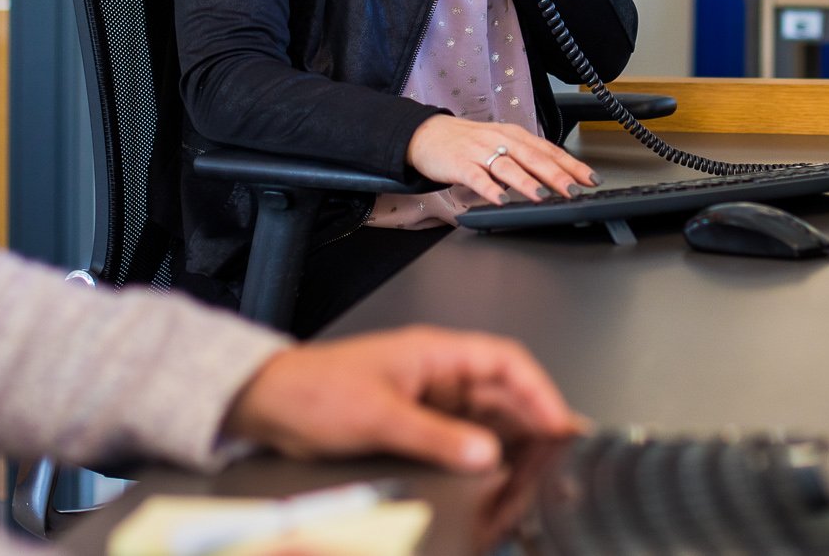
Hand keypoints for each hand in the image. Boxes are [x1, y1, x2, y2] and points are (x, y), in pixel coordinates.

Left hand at [222, 327, 583, 472]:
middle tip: (560, 454)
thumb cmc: (313, 392)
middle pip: (502, 392)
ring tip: (537, 468)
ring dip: (510, 440)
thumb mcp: (379, 417)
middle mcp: (437, 373)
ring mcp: (427, 399)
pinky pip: (461, 438)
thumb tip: (486, 454)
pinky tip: (494, 475)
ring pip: (484, 418)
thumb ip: (436, 437)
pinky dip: (481, 454)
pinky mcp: (414, 424)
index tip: (558, 423)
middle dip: (533, 420)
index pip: (505, 361)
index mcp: (435, 353)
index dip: (539, 390)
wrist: (267, 406)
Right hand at [407, 113, 596, 202]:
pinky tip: (501, 200)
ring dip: (527, 182)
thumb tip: (556, 179)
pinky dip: (490, 189)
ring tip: (543, 196)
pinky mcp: (460, 164)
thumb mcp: (501, 144)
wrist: (427, 134)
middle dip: (557, 175)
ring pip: (509, 167)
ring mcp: (480, 152)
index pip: (549, 151)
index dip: (571, 165)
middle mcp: (501, 140)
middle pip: (533, 158)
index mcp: (515, 136)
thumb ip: (525, 160)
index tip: (590, 179)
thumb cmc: (468, 143)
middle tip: (575, 190)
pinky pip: (477, 177)